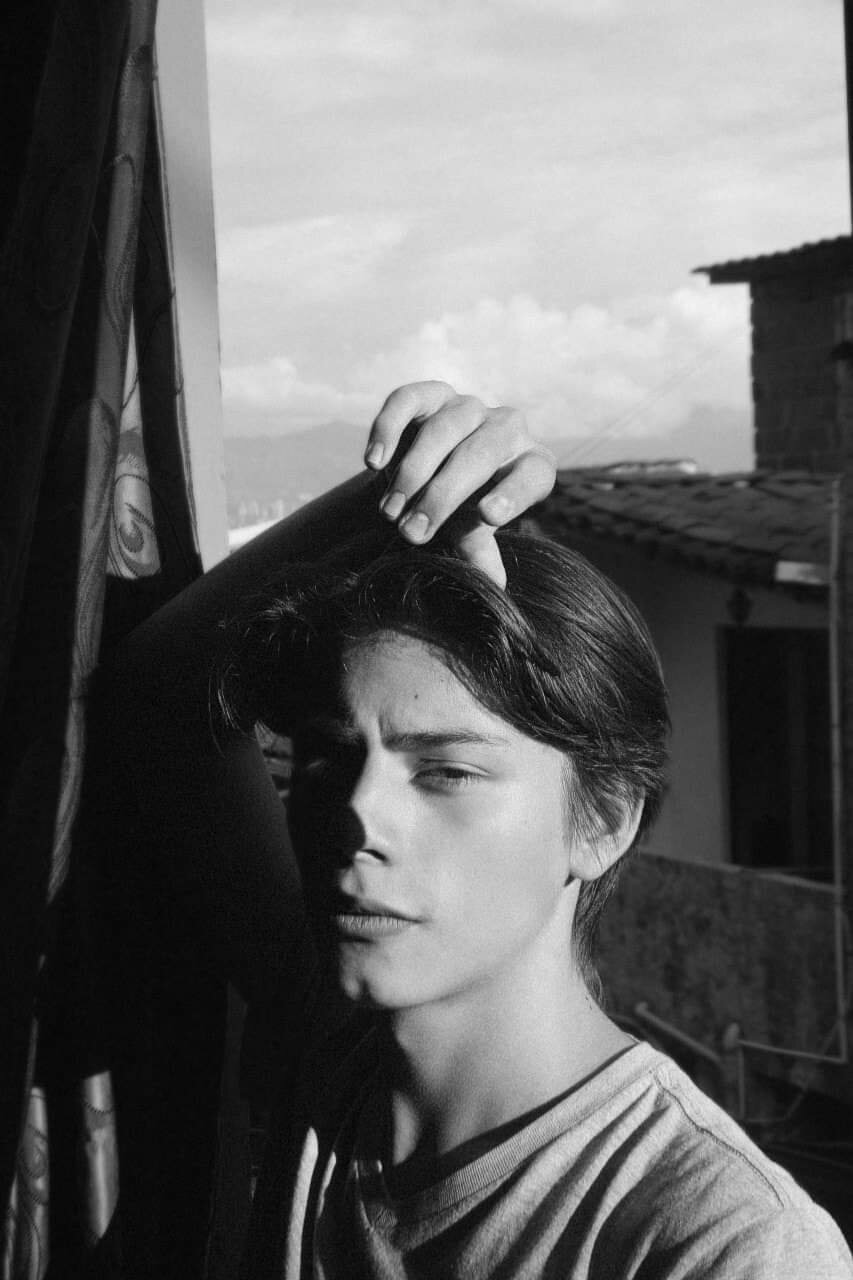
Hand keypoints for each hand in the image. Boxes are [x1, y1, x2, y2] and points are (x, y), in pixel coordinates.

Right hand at [363, 381, 555, 587]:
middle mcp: (507, 428)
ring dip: (412, 473)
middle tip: (412, 532)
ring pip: (442, 430)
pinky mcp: (431, 394)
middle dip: (442, 495)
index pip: (532, 476)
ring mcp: (468, 406)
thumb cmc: (462, 508)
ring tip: (389, 512)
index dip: (513, 495)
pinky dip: (388, 429)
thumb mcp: (472, 532)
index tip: (489, 517)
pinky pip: (408, 400)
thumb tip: (494, 589)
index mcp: (531, 464)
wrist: (432, 473)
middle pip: (479, 455)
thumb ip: (480, 555)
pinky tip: (373, 462)